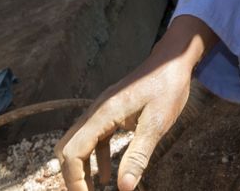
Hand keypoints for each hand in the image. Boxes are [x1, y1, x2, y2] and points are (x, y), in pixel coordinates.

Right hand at [58, 16, 216, 190]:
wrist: (171, 61)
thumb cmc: (167, 88)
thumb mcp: (156, 124)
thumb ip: (138, 156)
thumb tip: (124, 188)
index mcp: (103, 114)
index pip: (74, 152)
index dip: (75, 180)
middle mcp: (96, 111)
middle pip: (68, 149)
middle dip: (73, 177)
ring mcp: (101, 111)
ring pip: (77, 144)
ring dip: (81, 169)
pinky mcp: (110, 113)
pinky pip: (93, 140)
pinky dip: (95, 160)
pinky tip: (107, 177)